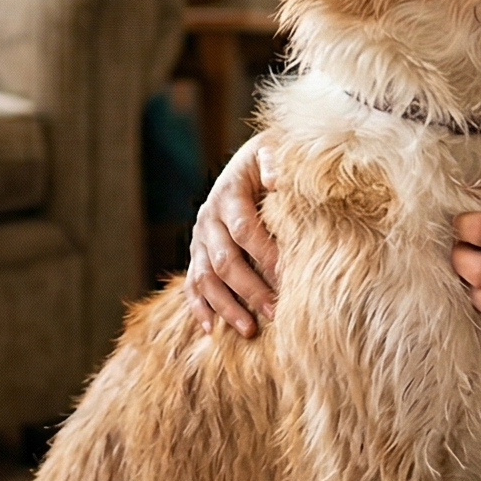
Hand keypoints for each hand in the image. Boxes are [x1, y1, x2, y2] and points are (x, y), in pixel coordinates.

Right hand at [185, 133, 280, 336]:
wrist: (250, 159)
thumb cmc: (272, 158)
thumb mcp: (274, 150)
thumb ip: (275, 162)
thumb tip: (276, 180)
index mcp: (228, 193)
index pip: (245, 229)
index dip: (265, 253)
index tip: (288, 276)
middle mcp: (208, 217)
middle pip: (224, 260)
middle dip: (250, 288)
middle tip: (276, 312)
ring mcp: (199, 238)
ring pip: (205, 278)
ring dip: (226, 306)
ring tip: (249, 330)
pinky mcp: (197, 253)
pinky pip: (192, 284)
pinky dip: (199, 307)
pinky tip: (210, 330)